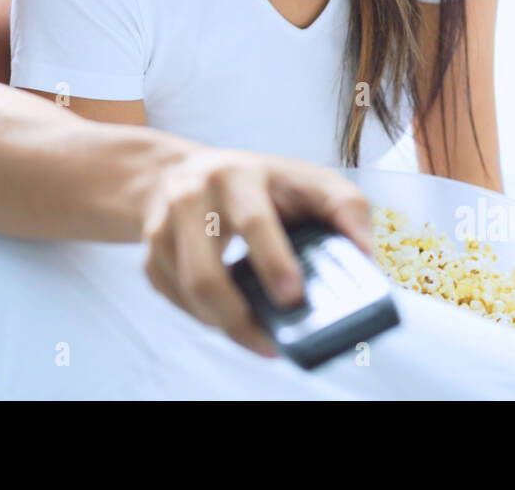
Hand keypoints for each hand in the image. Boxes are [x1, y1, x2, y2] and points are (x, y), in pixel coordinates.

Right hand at [139, 146, 373, 357]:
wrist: (182, 172)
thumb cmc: (259, 184)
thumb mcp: (307, 179)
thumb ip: (346, 209)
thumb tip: (365, 256)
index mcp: (239, 174)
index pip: (254, 220)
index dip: (274, 261)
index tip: (293, 298)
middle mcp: (193, 195)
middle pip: (206, 273)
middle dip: (238, 317)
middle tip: (273, 342)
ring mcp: (163, 225)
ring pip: (189, 293)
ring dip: (225, 324)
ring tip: (260, 337)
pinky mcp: (149, 252)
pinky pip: (174, 299)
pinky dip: (204, 316)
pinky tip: (228, 314)